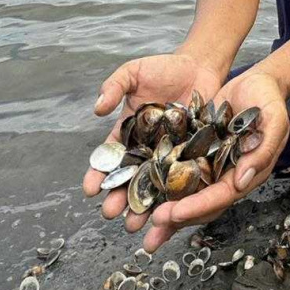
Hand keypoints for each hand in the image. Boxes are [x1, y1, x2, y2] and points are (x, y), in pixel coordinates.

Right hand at [82, 52, 222, 219]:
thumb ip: (114, 86)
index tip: (89, 188)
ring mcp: (168, 154)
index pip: (109, 157)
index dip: (98, 173)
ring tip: (135, 223)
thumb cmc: (163, 68)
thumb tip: (97, 109)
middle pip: (129, 178)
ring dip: (143, 206)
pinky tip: (168, 212)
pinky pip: (181, 179)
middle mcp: (146, 148)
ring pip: (153, 186)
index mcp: (127, 132)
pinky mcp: (191, 156)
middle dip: (118, 197)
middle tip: (110, 213)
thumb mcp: (133, 72)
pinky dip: (174, 197)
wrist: (200, 66)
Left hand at [140, 69, 289, 252]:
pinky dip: (161, 182)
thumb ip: (263, 149)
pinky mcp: (197, 152)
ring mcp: (211, 165)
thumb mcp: (274, 119)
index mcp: (248, 172)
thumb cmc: (270, 99)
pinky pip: (178, 171)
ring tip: (139, 224)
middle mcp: (227, 174)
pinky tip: (140, 189)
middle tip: (153, 224)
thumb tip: (242, 181)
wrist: (258, 81)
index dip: (198, 206)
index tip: (175, 213)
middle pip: (201, 203)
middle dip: (177, 217)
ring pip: (186, 193)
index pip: (221, 196)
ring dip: (165, 210)